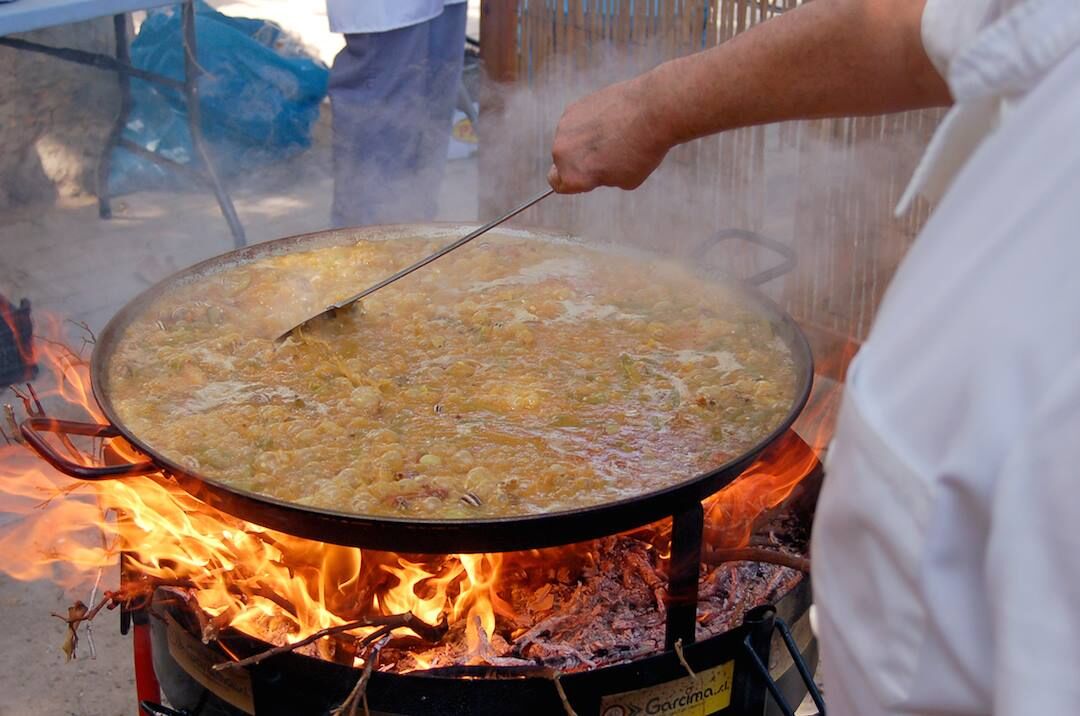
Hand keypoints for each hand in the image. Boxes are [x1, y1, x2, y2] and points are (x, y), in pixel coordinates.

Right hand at [548, 74, 671, 193]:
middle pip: (563, 161)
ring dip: (583, 139)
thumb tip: (596, 165)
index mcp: (572, 176)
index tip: (591, 176)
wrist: (652, 111)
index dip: (576, 182)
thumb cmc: (642, 151)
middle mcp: (561, 152)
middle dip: (579, 160)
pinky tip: (611, 119)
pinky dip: (589, 122)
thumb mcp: (625, 180)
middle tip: (608, 154)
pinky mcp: (573, 107)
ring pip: (569, 139)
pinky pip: (576, 121)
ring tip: (613, 134)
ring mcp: (565, 127)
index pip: (559, 185)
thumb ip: (602, 177)